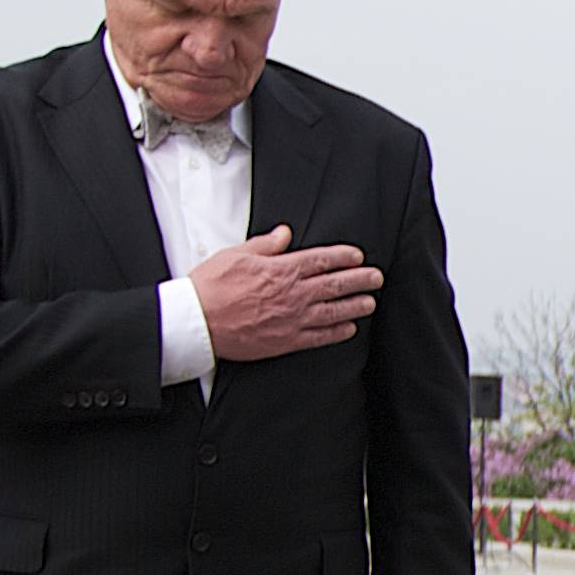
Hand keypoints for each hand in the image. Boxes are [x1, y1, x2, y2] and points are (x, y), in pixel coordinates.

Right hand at [194, 232, 381, 362]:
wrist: (197, 320)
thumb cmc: (211, 286)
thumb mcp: (236, 255)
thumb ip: (265, 245)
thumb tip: (284, 234)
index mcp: (281, 270)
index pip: (321, 260)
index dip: (343, 257)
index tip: (358, 256)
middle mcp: (292, 294)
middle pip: (335, 284)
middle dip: (360, 279)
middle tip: (377, 277)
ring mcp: (292, 319)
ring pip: (333, 311)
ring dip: (355, 306)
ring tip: (370, 302)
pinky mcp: (286, 340)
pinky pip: (320, 337)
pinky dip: (338, 333)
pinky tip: (350, 329)